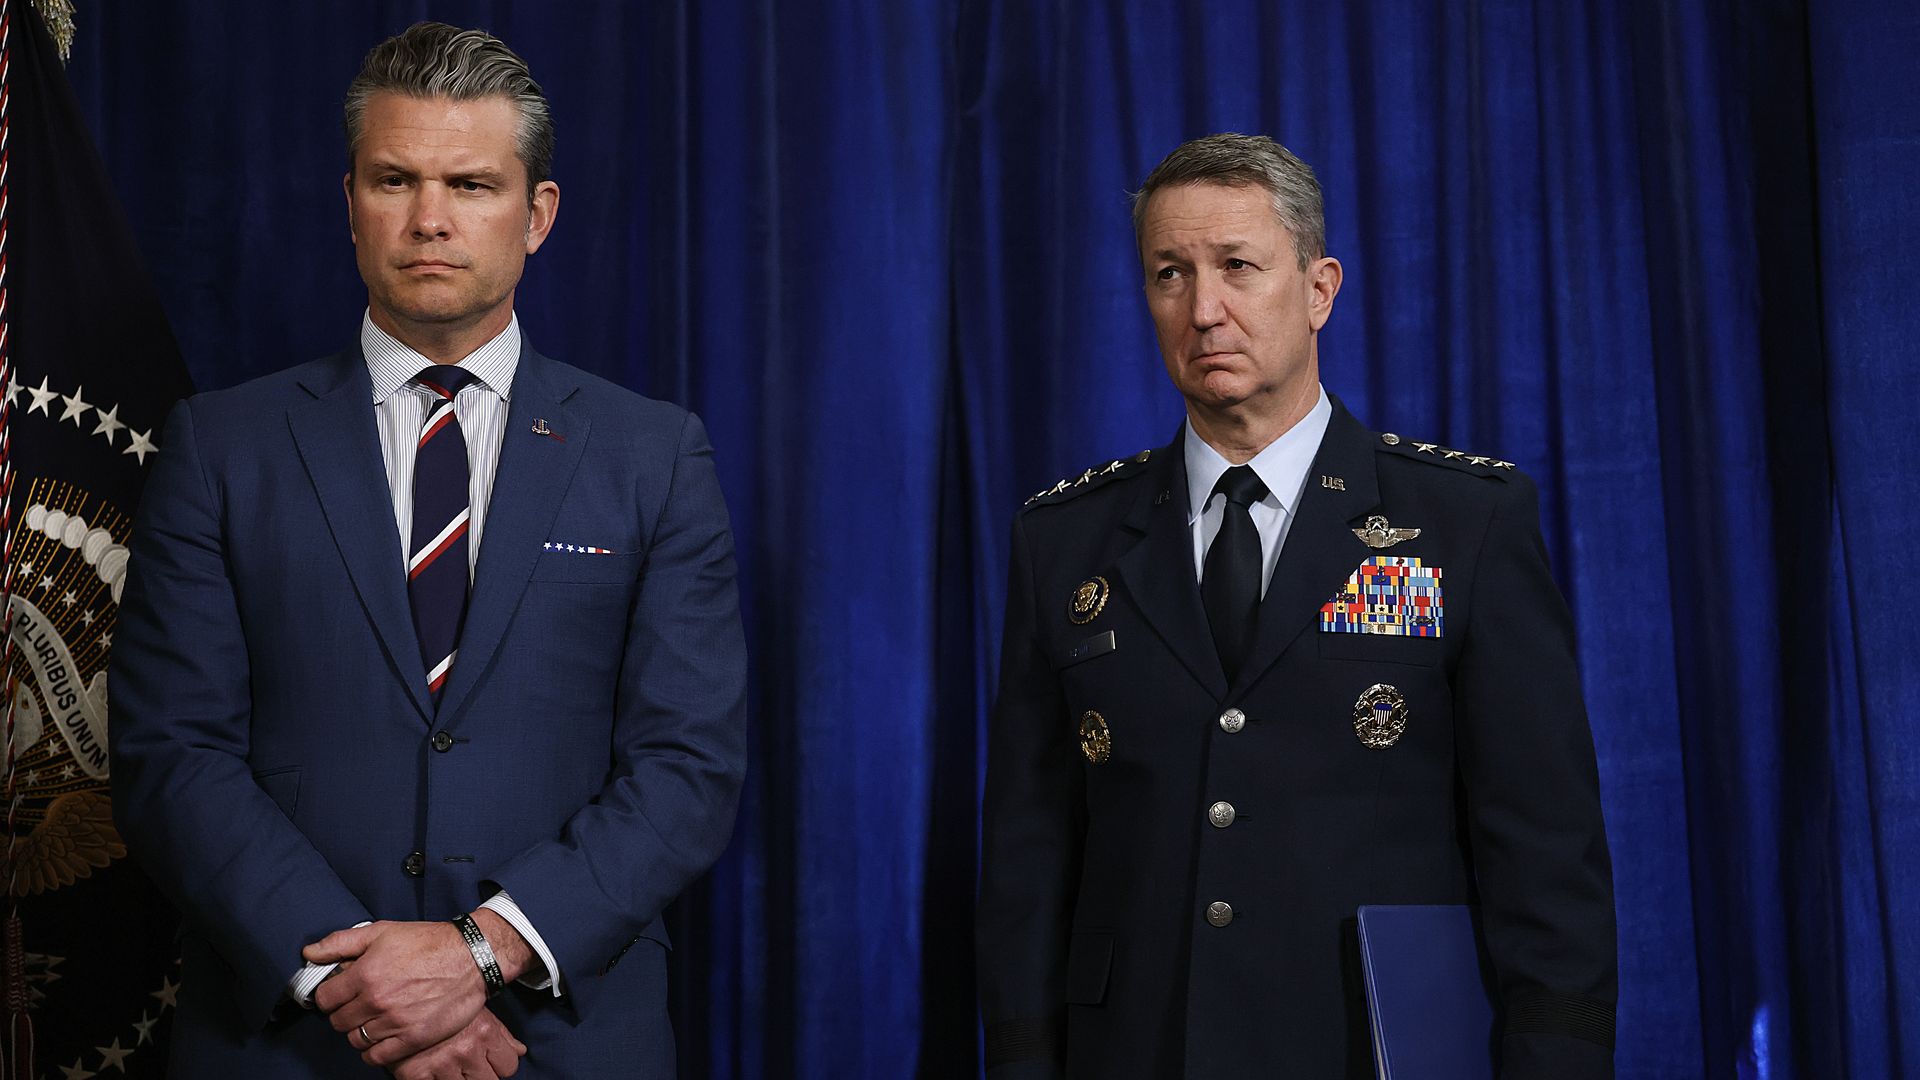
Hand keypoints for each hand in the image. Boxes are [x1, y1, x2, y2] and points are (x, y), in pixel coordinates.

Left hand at [305, 920, 486, 1065]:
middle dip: (345, 1013)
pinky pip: (377, 1057)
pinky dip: (375, 1050)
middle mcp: (376, 1001)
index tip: (341, 993)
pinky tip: (384, 1036)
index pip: (324, 999)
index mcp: (365, 974)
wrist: (472, 957)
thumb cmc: (428, 942)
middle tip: (360, 1004)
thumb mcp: (382, 932)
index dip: (331, 995)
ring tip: (374, 1019)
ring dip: (361, 1031)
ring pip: (356, 1041)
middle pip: (338, 1022)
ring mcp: (395, 1022)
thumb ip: (341, 942)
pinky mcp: (413, 1039)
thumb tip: (309, 953)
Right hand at [387, 1005, 525, 1079]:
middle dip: (482, 1074)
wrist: (400, 992)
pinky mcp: (416, 1075)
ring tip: (450, 1065)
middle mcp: (466, 1050)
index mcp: (485, 1033)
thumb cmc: (442, 999)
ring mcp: (441, 1064)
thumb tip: (520, 1052)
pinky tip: (433, 1071)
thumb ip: (501, 1034)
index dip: (500, 1064)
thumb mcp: (477, 1011)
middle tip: (469, 1064)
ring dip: (458, 1079)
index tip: (490, 1061)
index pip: (509, 1066)